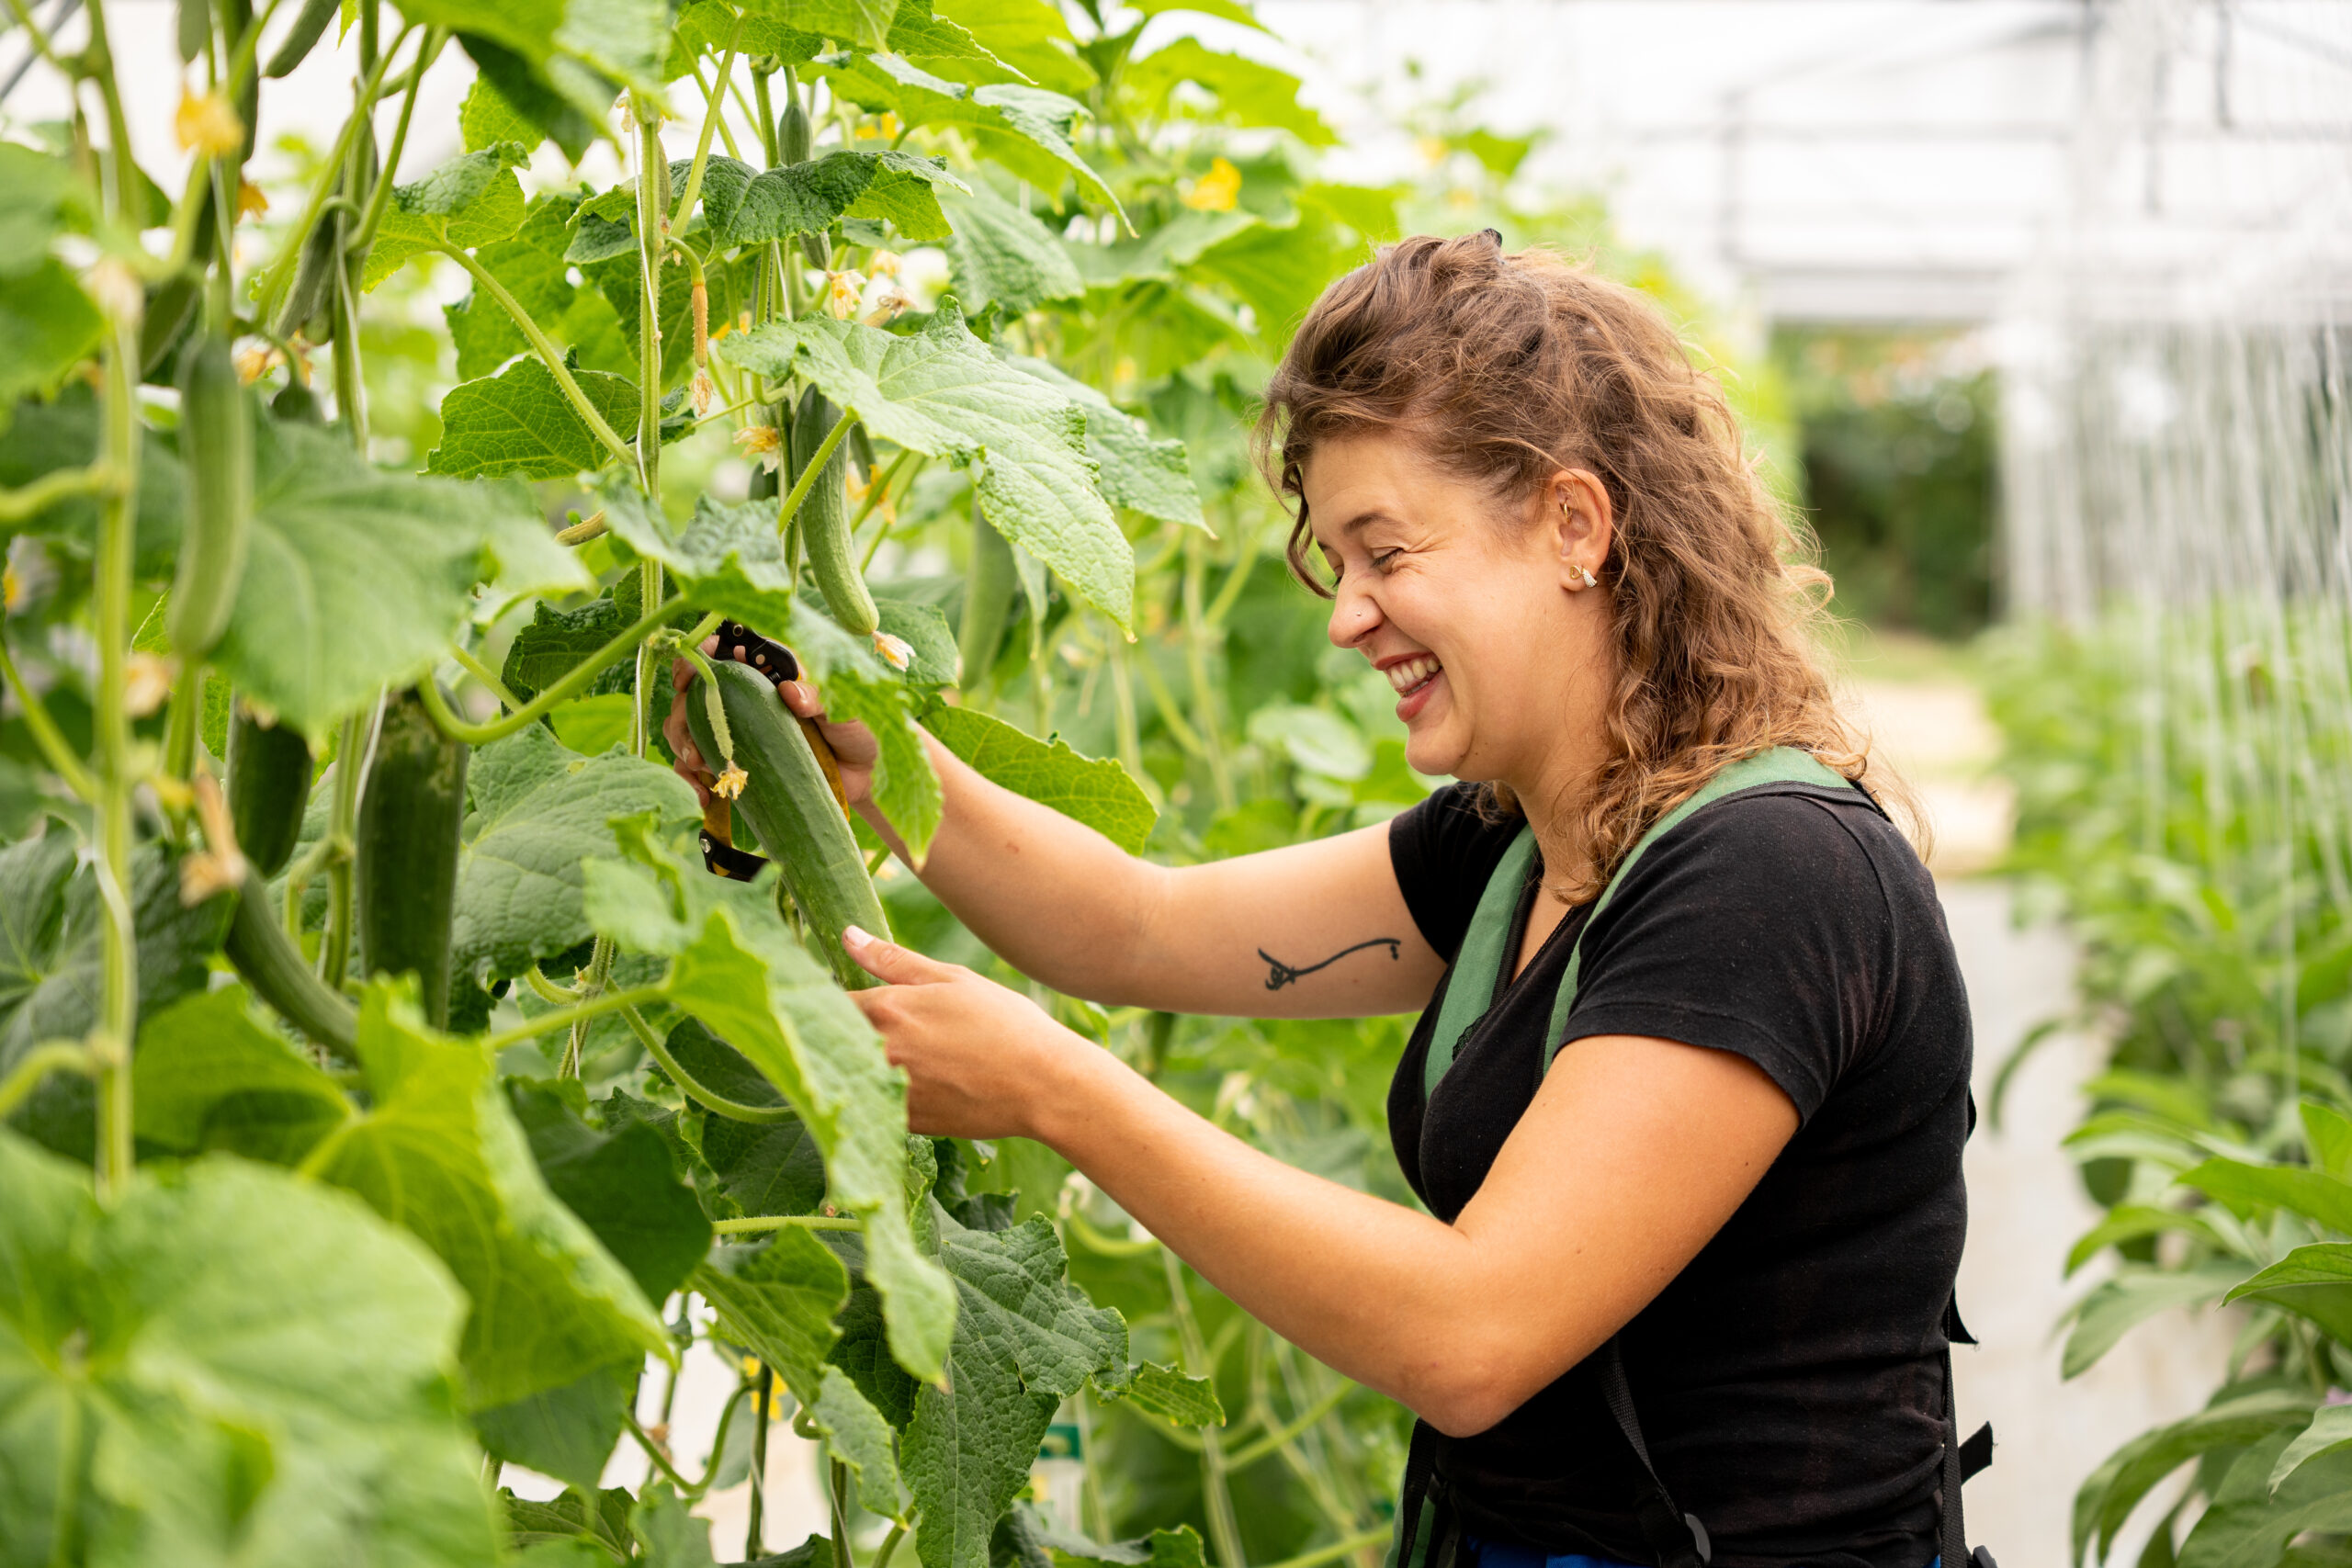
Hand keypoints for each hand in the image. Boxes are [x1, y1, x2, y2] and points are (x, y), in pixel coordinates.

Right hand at [665, 637, 880, 809]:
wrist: (868, 777)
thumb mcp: (844, 708)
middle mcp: (747, 697)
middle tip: (696, 739)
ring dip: (683, 744)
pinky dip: (691, 779)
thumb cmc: (859, 729)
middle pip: (694, 694)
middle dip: (684, 713)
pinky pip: (699, 768)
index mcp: (769, 673)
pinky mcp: (739, 763)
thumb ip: (818, 696)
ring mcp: (739, 731)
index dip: (697, 659)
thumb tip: (790, 692)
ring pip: (687, 728)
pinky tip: (703, 793)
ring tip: (700, 765)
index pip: (722, 653)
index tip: (689, 677)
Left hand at [841, 925, 1091, 1140]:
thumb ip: (892, 960)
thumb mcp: (952, 979)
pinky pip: (875, 1104)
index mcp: (885, 1009)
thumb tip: (847, 936)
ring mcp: (888, 1092)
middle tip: (886, 1030)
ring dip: (861, 1065)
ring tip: (908, 1058)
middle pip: (832, 1041)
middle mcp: (877, 1052)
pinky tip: (919, 1084)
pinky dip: (883, 1094)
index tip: (847, 999)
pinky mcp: (903, 1124)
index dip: (832, 998)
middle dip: (842, 1032)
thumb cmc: (1004, 1023)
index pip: (828, 1001)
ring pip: (850, 1076)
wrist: (1042, 1085)